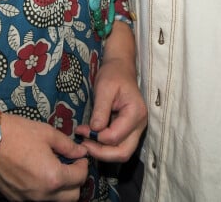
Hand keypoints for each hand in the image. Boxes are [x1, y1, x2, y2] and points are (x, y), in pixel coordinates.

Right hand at [0, 113, 88, 200]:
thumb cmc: (19, 133)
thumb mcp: (48, 134)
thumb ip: (68, 146)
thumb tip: (81, 152)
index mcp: (53, 177)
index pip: (80, 178)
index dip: (83, 165)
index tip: (80, 155)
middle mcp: (43, 194)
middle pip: (72, 197)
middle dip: (75, 181)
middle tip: (70, 164)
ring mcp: (29, 199)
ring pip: (56, 201)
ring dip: (61, 188)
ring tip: (55, 168)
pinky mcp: (16, 199)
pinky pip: (38, 200)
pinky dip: (45, 190)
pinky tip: (39, 173)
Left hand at [76, 22, 146, 162]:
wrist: (120, 67)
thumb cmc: (113, 74)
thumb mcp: (104, 88)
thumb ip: (100, 110)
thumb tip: (94, 131)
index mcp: (135, 112)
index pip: (116, 136)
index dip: (97, 138)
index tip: (81, 130)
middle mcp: (140, 124)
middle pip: (123, 152)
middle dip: (102, 153)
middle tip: (84, 145)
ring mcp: (136, 129)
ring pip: (122, 152)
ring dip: (103, 152)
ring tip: (86, 143)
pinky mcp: (129, 130)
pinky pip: (119, 146)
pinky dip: (105, 147)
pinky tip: (92, 140)